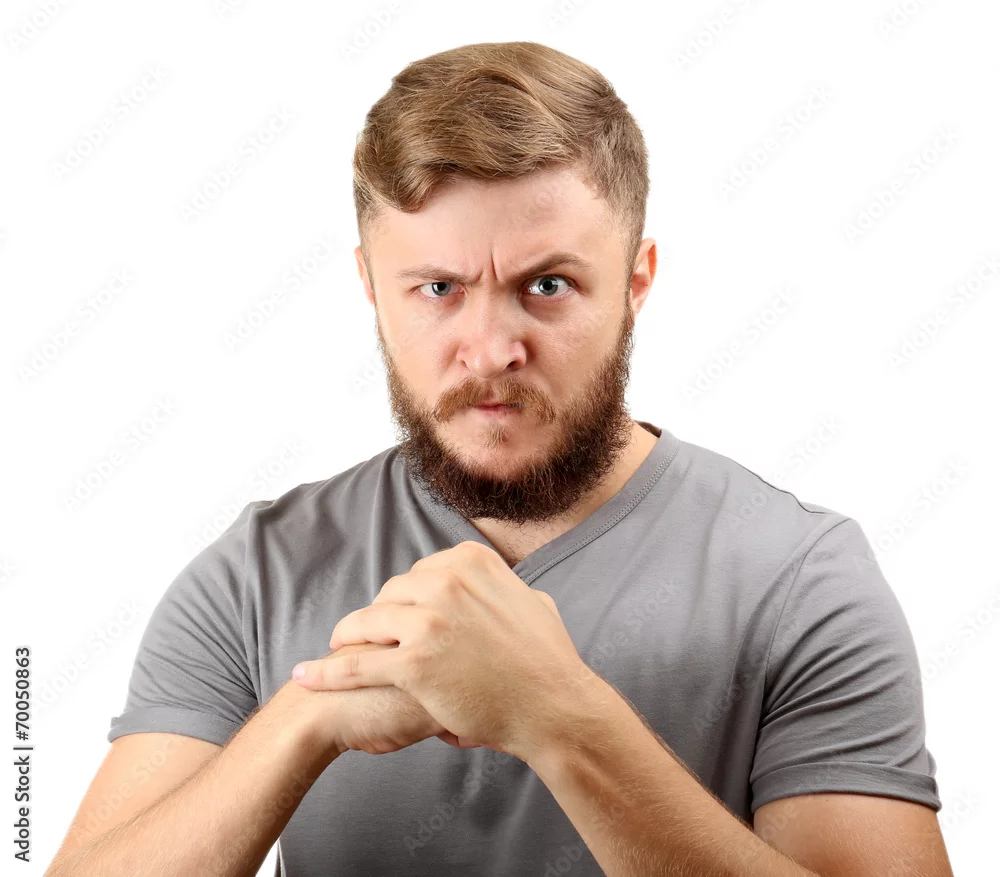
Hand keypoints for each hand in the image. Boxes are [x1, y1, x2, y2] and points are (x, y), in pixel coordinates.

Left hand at [291, 541, 593, 761]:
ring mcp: (428, 621)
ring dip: (345, 639)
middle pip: (389, 595)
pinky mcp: (413, 663)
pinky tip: (306, 677)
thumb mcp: (532, 602)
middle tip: (368, 639)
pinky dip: (326, 672)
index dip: (405, 599)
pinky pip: (356, 665)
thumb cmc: (548, 662)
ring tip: (334, 651)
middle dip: (378, 618)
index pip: (419, 573)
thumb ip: (506, 588)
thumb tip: (501, 587)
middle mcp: (445, 582)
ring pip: (366, 624)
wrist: (554, 706)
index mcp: (470, 562)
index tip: (397, 616)